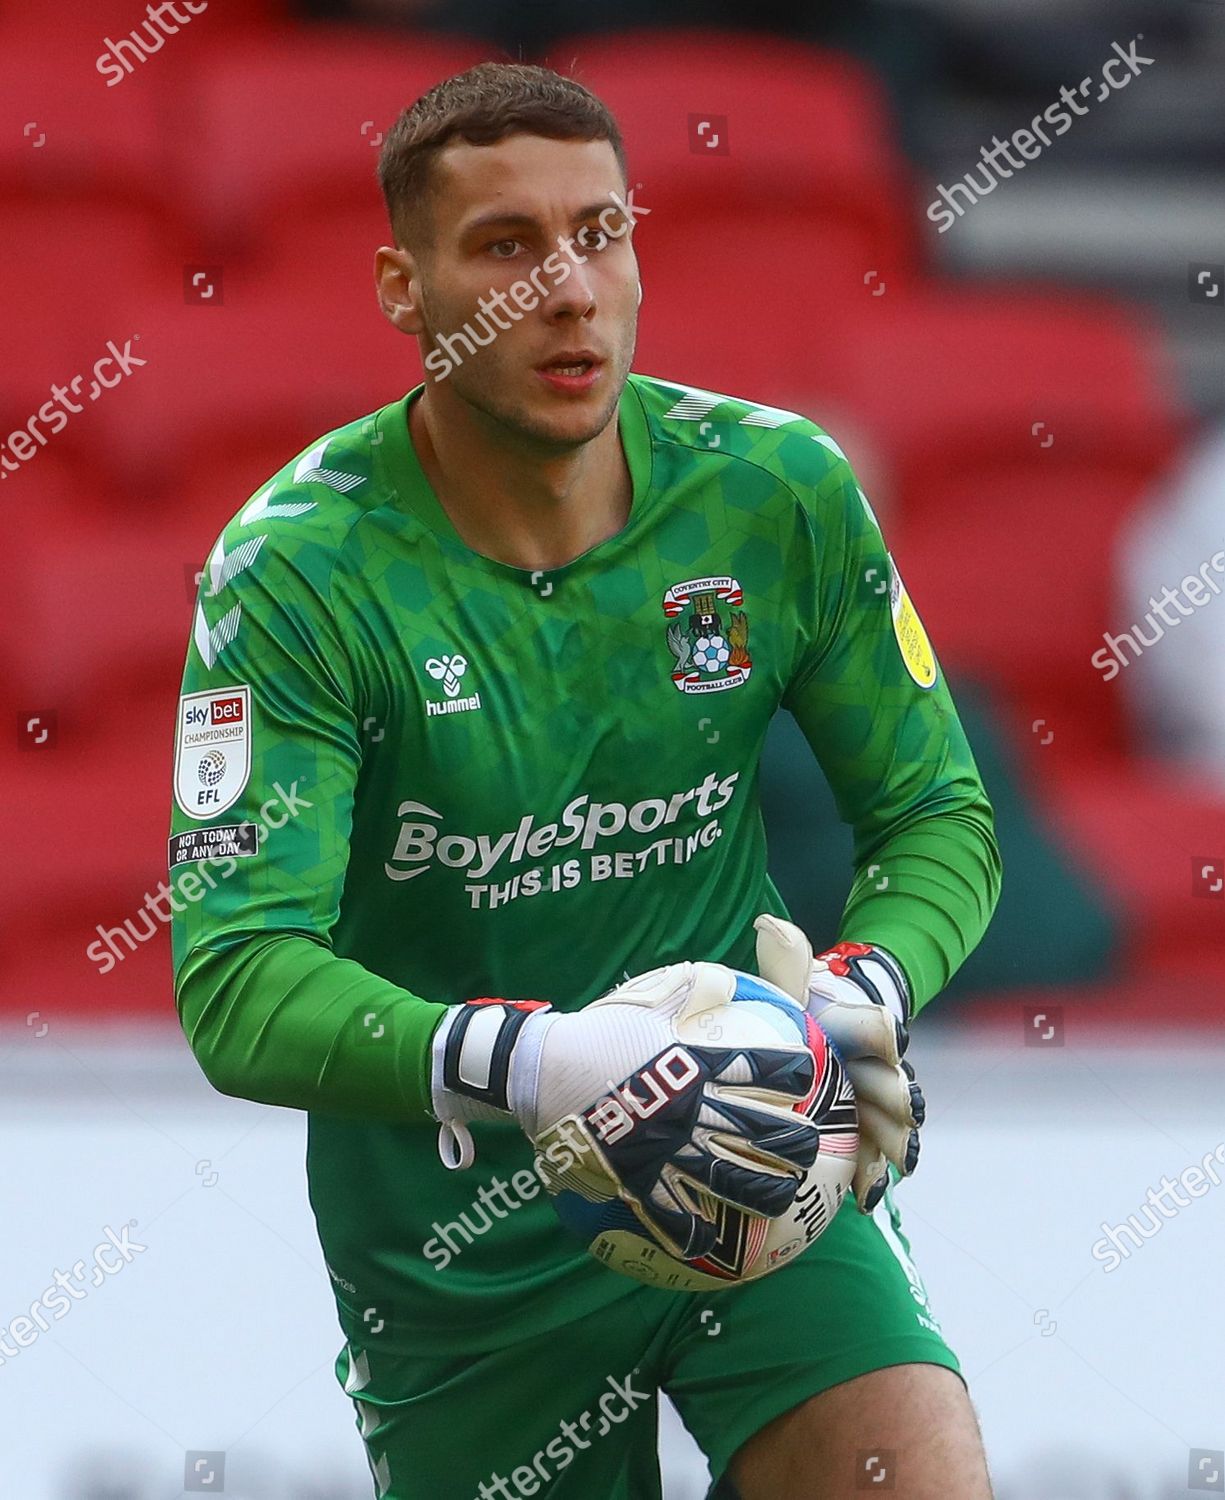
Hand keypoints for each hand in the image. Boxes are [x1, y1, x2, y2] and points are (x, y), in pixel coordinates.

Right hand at [431, 962, 825, 1258]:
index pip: (755, 1067)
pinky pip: (669, 1209)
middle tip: (813, 1148)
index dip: (789, 1073)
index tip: (814, 1076)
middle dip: (791, 1141)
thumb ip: (692, 990)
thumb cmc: (598, 1031)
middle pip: (754, 1129)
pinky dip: (691, 1228)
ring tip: (786, 1198)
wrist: (546, 1068)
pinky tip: (709, 1242)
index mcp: (694, 1065)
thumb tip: (725, 977)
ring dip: (761, 1188)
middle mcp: (689, 1108)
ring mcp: (666, 1145)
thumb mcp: (650, 998)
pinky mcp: (637, 1173)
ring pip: (726, 1175)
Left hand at [753, 914, 923, 1212]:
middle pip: (894, 1085)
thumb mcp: (794, 988)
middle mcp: (879, 1067)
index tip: (887, 1042)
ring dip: (887, 1147)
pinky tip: (861, 1198)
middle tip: (888, 1120)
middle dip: (893, 1103)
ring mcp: (875, 1105)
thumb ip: (787, 962)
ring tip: (877, 1173)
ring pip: (892, 1126)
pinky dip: (871, 1177)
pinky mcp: (864, 1137)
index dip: (881, 1035)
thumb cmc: (805, 1014)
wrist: (818, 1042)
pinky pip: (875, 1158)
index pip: (880, 1027)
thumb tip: (767, 923)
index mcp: (863, 1028)